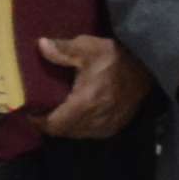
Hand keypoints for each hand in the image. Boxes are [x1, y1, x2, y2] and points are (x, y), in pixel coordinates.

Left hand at [36, 32, 150, 140]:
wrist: (149, 69)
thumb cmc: (116, 57)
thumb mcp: (88, 48)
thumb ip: (62, 50)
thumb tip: (40, 45)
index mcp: (83, 105)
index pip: (53, 124)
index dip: (39, 121)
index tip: (30, 110)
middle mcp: (93, 121)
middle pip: (63, 131)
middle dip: (50, 122)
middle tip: (41, 108)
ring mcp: (105, 127)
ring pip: (76, 133)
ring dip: (65, 125)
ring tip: (57, 110)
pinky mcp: (115, 127)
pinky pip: (90, 132)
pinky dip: (80, 126)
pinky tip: (77, 113)